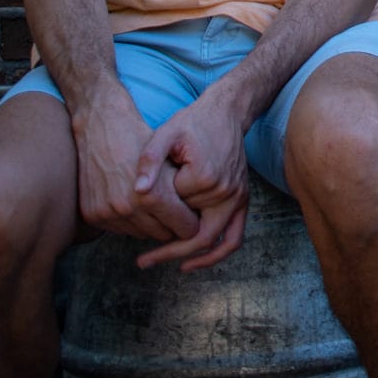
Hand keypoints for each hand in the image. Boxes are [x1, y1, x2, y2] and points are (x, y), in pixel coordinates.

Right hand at [71, 95, 197, 242]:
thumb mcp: (170, 161)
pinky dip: (127, 220)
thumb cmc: (141, 139)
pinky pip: (119, 230)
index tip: (192, 212)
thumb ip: (185, 193)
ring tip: (150, 202)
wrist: (100, 126)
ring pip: (141, 234)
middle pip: (163, 235)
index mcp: (152, 196)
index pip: (185, 229)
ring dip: (148, 223)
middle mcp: (127, 209)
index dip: (192, 221)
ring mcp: (107, 214)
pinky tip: (130, 201)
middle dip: (170, 223)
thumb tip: (201, 220)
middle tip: (171, 206)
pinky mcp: (91, 216)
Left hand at [132, 95, 250, 271]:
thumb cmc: (192, 122)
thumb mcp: (165, 133)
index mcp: (206, 177)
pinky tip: (191, 261)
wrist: (226, 113)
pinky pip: (234, 238)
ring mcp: (238, 198)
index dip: (155, 209)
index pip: (174, 209)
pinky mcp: (242, 200)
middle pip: (195, 235)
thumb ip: (149, 160)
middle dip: (168, 252)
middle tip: (142, 262)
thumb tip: (136, 191)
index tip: (135, 211)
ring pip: (216, 243)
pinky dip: (215, 254)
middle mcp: (227, 192)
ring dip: (191, 258)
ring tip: (164, 264)